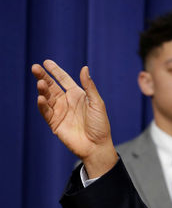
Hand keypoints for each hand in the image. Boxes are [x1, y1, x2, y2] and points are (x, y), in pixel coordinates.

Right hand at [32, 60, 116, 177]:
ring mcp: (60, 111)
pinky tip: (41, 98)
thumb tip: (84, 68)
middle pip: (52, 86)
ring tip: (40, 83)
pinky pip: (46, 112)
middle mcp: (67, 101)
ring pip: (47, 97)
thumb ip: (89, 87)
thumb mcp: (97, 104)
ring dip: (43, 90)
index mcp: (77, 95)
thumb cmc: (100, 125)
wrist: (97, 146)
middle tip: (35, 68)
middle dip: (43, 77)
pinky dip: (42, 105)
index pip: (64, 79)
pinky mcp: (54, 123)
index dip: (55, 71)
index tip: (46, 62)